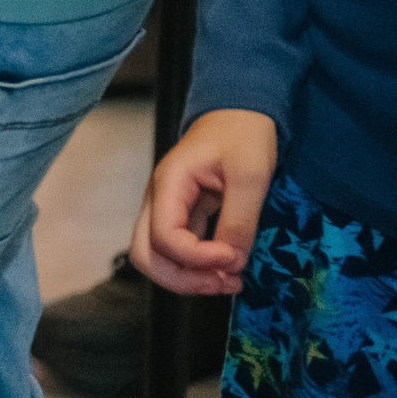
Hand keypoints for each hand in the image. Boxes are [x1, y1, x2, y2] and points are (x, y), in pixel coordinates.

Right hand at [130, 108, 274, 294]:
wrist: (239, 114)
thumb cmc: (242, 135)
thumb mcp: (250, 175)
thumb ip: (239, 220)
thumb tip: (232, 262)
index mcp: (169, 184)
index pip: (165, 237)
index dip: (197, 258)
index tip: (233, 258)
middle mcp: (159, 200)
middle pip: (146, 255)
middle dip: (183, 280)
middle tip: (224, 282)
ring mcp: (168, 210)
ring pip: (156, 259)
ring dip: (188, 279)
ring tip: (227, 281)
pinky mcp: (183, 216)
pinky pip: (177, 252)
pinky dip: (197, 269)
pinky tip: (226, 269)